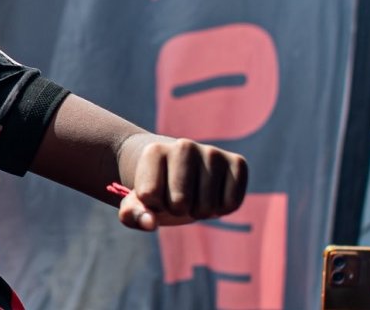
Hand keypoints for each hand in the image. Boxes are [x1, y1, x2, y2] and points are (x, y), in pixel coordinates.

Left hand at [116, 135, 247, 230]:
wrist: (180, 172)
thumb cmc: (156, 190)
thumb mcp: (136, 205)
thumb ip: (132, 215)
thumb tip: (149, 222)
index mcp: (153, 151)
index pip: (149, 196)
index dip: (152, 205)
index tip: (155, 193)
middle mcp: (183, 146)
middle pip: (180, 203)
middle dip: (177, 210)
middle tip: (177, 197)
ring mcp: (211, 152)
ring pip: (207, 207)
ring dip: (199, 211)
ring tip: (194, 195)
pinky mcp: (237, 162)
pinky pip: (231, 204)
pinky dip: (221, 210)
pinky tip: (213, 194)